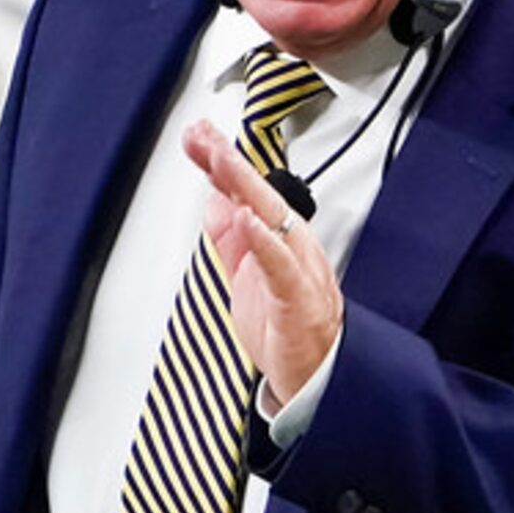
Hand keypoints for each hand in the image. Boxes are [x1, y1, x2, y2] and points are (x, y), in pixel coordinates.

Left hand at [184, 120, 341, 405]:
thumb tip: (215, 200)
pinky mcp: (298, 299)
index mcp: (278, 239)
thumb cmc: (287, 329)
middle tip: (204, 135)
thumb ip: (231, 238)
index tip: (196, 136)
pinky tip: (246, 219)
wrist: (317, 377)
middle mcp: (292, 246)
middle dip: (229, 162)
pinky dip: (264, 241)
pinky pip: (280, 266)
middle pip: (259, 195)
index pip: (245, 193)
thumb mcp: (247, 274)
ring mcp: (298, 269)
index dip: (220, 163)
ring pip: (272, 219)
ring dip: (244, 187)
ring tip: (221, 160)